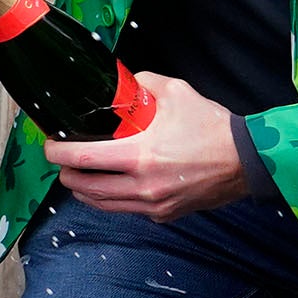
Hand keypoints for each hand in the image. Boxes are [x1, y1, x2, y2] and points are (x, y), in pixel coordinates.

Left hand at [45, 71, 249, 221]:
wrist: (248, 160)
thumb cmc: (211, 126)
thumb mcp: (174, 92)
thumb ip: (141, 84)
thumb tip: (120, 82)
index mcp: (141, 155)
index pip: (82, 158)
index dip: (57, 151)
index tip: (49, 143)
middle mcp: (144, 186)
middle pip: (85, 187)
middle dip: (66, 173)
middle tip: (60, 160)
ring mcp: (154, 205)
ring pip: (102, 204)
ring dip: (83, 190)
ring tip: (75, 175)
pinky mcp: (165, 215)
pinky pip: (125, 210)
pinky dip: (108, 200)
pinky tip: (106, 187)